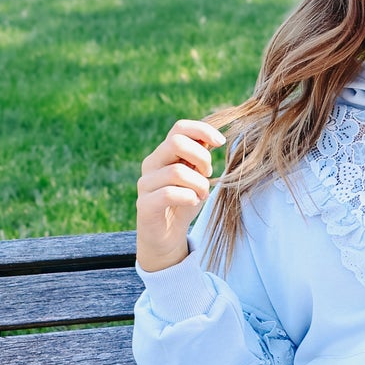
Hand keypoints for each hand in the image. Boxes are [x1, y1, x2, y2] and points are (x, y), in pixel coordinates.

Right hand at [136, 119, 224, 271]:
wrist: (166, 236)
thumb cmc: (184, 202)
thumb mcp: (196, 176)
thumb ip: (200, 156)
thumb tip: (212, 137)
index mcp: (164, 153)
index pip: (180, 128)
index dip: (203, 130)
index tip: (220, 142)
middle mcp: (151, 163)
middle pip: (176, 142)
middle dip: (201, 157)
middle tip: (208, 174)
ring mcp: (145, 183)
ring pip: (176, 171)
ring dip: (199, 184)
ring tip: (202, 194)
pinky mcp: (144, 204)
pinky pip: (169, 193)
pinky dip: (188, 197)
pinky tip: (192, 202)